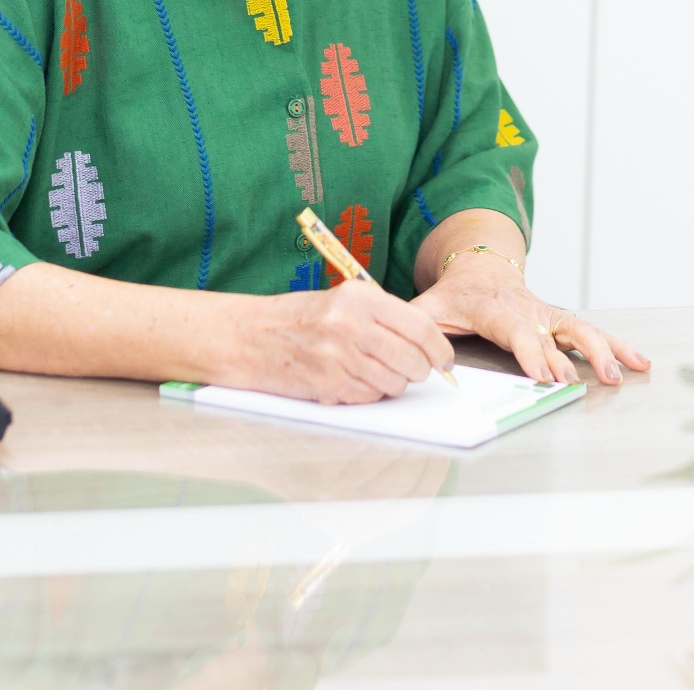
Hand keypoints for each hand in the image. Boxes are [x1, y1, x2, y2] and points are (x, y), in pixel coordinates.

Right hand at [234, 279, 456, 403]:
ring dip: (392, 383)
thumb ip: (381, 316)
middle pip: (412, 360)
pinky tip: (351, 379)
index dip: (439, 348)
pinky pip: (369, 397)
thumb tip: (426, 342)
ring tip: (372, 370)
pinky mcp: (329, 384)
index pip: (420, 326)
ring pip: (394, 383)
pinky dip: (368, 393)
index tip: (444, 359)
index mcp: (359, 297)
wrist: (249, 337)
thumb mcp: (341, 300)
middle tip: (412, 369)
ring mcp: (340, 357)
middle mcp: (352, 325)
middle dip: (418, 370)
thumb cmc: (297, 318)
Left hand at [414, 253, 649, 386]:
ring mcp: (548, 314)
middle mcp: (527, 310)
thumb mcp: (429, 306)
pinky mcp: (562, 320)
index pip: (515, 330)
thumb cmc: (454, 295)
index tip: (543, 375)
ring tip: (618, 375)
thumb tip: (416, 356)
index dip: (529, 351)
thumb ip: (420, 330)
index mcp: (495, 307)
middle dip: (563, 361)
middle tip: (576, 385)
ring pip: (579, 329)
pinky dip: (619, 345)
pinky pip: (593, 331)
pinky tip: (639, 361)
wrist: (479, 268)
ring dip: (600, 351)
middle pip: (550, 336)